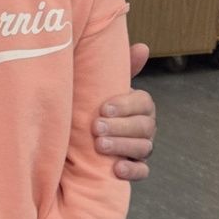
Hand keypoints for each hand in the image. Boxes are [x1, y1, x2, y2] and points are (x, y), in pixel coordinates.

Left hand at [93, 43, 156, 180]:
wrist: (75, 137)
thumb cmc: (90, 107)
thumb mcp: (100, 87)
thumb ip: (118, 69)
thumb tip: (142, 47)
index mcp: (139, 106)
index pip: (144, 103)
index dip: (125, 105)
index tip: (103, 108)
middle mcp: (144, 126)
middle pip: (144, 127)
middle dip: (120, 127)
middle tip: (96, 128)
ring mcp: (141, 148)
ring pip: (143, 148)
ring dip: (122, 146)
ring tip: (99, 146)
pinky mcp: (134, 167)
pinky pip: (142, 172)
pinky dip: (131, 171)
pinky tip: (116, 169)